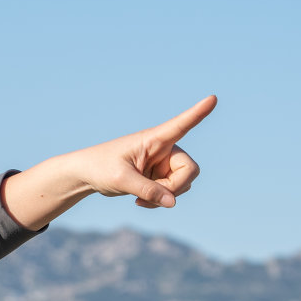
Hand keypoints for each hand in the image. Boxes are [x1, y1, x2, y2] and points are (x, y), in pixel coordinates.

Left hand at [71, 95, 211, 208]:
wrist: (87, 175)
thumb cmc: (100, 168)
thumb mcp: (121, 180)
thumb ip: (148, 191)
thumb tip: (173, 203)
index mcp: (154, 139)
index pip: (180, 124)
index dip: (198, 113)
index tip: (213, 97)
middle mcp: (165, 148)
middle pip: (190, 170)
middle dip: (174, 188)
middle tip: (150, 197)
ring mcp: (165, 163)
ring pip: (184, 184)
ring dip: (166, 196)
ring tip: (140, 198)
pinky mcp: (161, 176)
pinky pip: (173, 193)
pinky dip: (161, 200)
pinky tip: (140, 201)